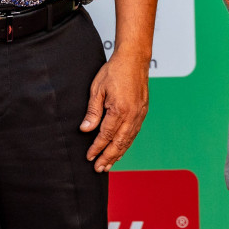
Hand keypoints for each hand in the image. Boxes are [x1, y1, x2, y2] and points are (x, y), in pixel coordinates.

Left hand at [81, 49, 148, 171]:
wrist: (134, 59)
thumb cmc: (114, 71)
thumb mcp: (97, 88)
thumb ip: (92, 111)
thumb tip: (86, 129)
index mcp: (119, 110)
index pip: (106, 135)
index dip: (97, 148)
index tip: (89, 157)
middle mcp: (132, 115)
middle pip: (119, 143)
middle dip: (108, 157)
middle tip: (99, 169)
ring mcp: (139, 115)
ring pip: (128, 141)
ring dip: (118, 154)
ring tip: (109, 165)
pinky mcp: (143, 112)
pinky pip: (134, 133)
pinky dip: (126, 144)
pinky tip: (121, 150)